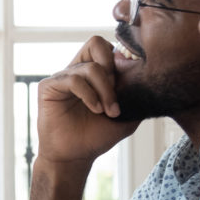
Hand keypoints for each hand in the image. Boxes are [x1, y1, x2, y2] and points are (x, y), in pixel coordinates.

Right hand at [35, 37, 141, 166]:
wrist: (75, 156)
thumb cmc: (97, 135)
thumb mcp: (127, 114)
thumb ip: (136, 94)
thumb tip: (150, 78)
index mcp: (93, 72)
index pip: (107, 47)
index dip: (121, 61)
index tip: (129, 85)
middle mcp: (77, 70)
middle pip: (96, 43)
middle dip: (112, 69)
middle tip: (118, 92)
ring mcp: (62, 77)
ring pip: (90, 67)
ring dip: (105, 90)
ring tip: (108, 110)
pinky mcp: (49, 86)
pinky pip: (73, 79)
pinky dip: (89, 95)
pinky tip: (95, 109)